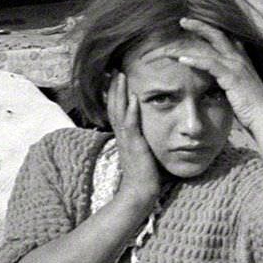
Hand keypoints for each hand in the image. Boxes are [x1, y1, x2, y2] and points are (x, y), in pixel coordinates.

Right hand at [106, 71, 162, 204]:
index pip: (116, 110)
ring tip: (120, 75)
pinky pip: (131, 125)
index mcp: (124, 136)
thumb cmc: (144, 175)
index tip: (115, 78)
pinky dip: (130, 110)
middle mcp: (122, 135)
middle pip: (114, 106)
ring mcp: (126, 139)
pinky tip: (132, 98)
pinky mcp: (134, 145)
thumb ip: (142, 140)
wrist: (139, 192)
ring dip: (119, 93)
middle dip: (114, 87)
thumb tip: (148, 133)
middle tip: (113, 69)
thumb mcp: (142, 152)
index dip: (115, 94)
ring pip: (119, 111)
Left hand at [175, 17, 262, 131]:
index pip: (224, 38)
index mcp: (240, 59)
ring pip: (208, 49)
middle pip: (217, 35)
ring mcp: (236, 66)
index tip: (193, 25)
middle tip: (183, 20)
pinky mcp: (232, 76)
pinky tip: (182, 60)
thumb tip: (213, 78)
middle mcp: (239, 59)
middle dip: (199, 26)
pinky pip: (210, 64)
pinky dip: (195, 61)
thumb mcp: (236, 88)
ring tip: (172, 45)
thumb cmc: (250, 107)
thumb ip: (226, 78)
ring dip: (188, 46)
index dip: (208, 30)